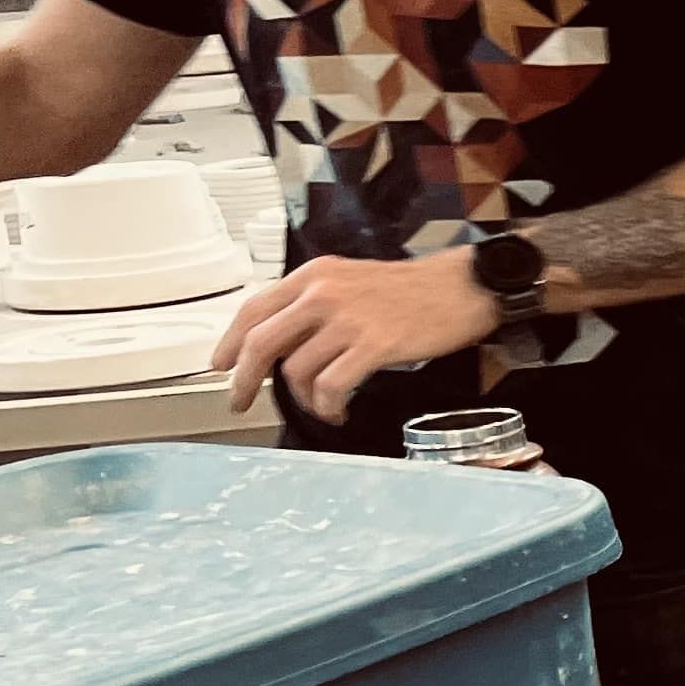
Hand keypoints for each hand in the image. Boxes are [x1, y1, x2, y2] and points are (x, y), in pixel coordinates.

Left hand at [213, 247, 495, 422]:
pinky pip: (332, 386)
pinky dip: (328, 406)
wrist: (464, 287)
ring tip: (320, 407)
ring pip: (298, 370)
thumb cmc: (415, 290)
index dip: (230, 342)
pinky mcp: (374, 344)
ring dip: (303, 399)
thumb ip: (316, 305)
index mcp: (315, 275)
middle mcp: (324, 293)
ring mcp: (348, 319)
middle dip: (245, 379)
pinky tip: (338, 410)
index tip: (221, 365)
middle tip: (241, 400)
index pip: (254, 309)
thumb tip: (285, 343)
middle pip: (263, 342)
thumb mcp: (353, 281)